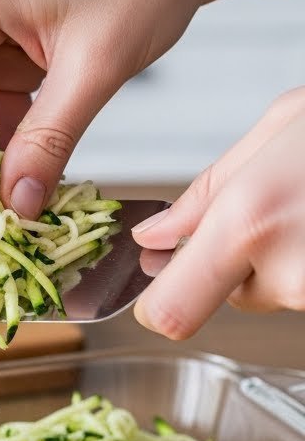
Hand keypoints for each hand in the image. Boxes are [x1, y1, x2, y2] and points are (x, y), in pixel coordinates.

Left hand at [132, 88, 304, 336]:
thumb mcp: (281, 126)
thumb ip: (207, 191)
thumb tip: (155, 238)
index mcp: (250, 220)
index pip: (171, 313)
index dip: (160, 305)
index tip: (165, 283)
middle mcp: (286, 269)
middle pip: (227, 298)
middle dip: (237, 265)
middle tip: (279, 209)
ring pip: (275, 293)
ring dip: (285, 258)